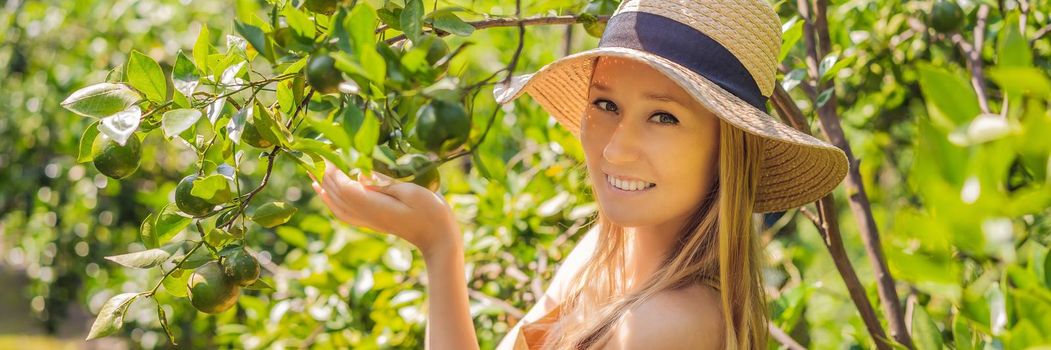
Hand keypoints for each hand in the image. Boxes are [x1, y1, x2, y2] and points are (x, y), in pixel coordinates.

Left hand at [310, 161, 459, 256]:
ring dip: (323, 188)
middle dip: (324, 174)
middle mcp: (366, 215)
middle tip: (316, 154)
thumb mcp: (410, 192)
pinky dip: (331, 202)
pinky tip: (325, 194)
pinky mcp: (372, 222)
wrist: (438, 237)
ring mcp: (368, 221)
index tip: (328, 152)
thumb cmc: (431, 211)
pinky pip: (344, 213)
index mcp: (374, 206)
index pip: (344, 187)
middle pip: (336, 194)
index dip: (333, 170)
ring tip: (312, 173)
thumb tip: (360, 175)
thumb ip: (384, 183)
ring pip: (336, 204)